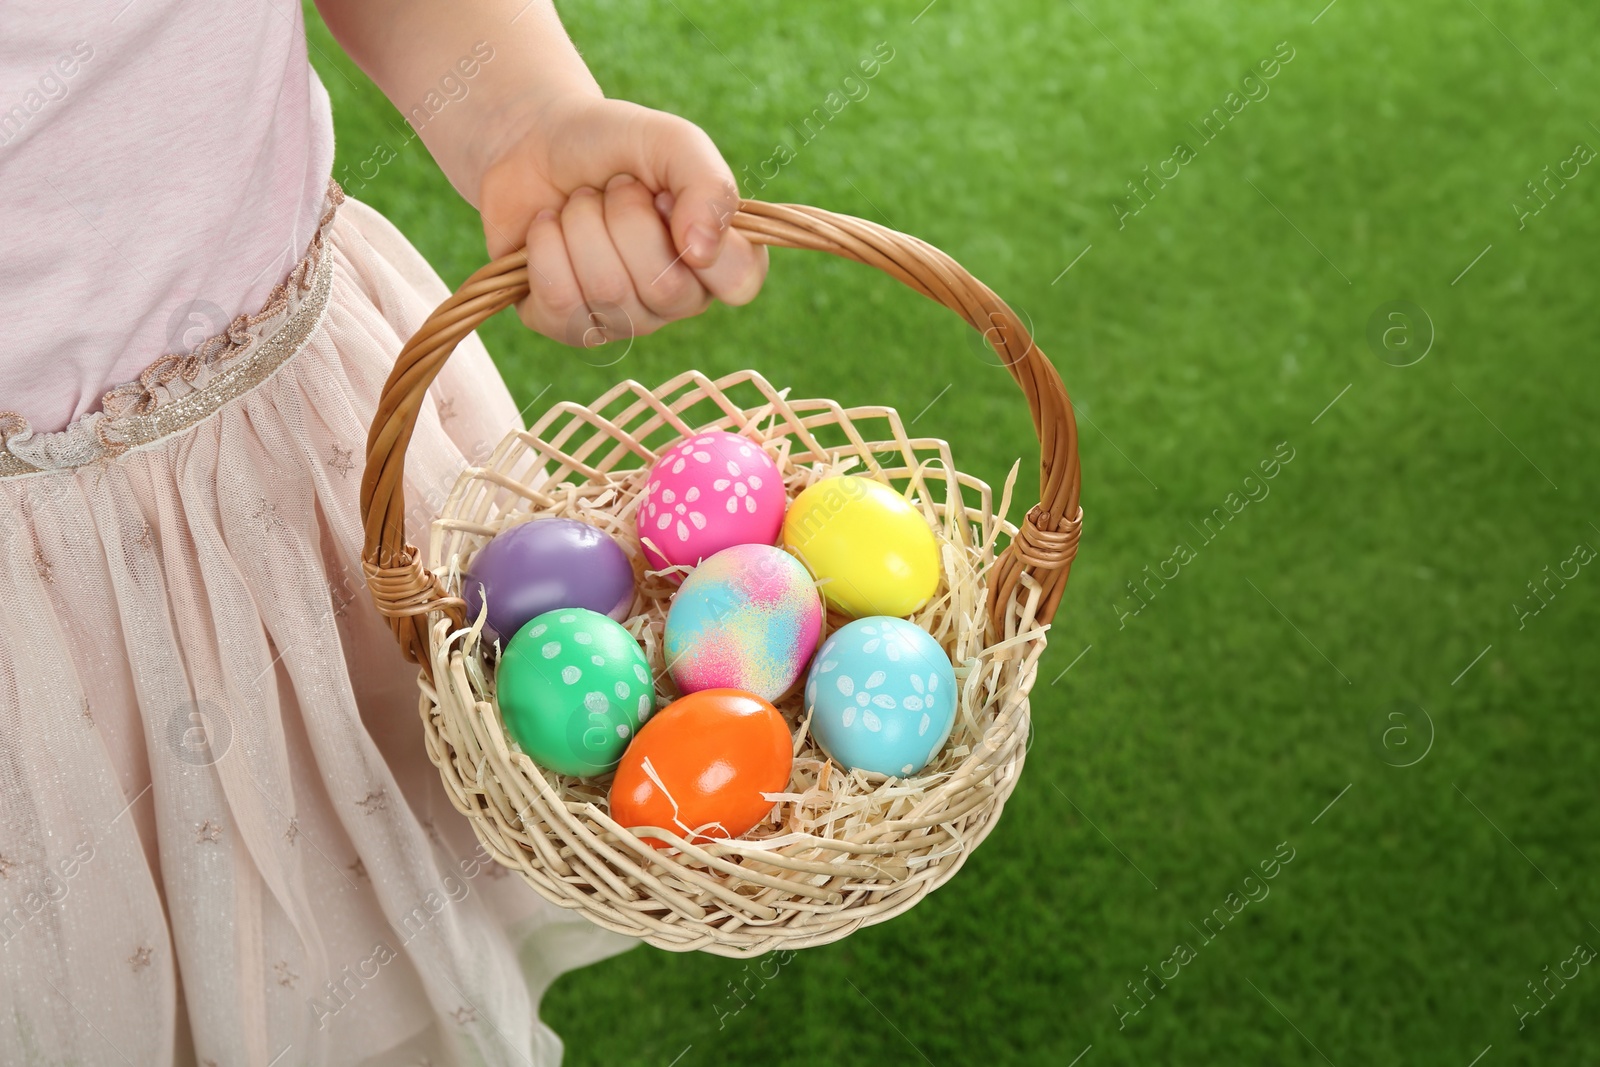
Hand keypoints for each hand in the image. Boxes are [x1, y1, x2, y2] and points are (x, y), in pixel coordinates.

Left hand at [478, 94, 767, 347]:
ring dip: (582, 225)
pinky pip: (561, 305)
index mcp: (717, 256)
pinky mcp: (568, 327)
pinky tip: (548, 227)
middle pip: (665, 288)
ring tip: (578, 203)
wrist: (530, 141)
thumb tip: (702, 250)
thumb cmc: (610, 144)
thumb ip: (708, 185)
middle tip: (612, 188)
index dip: (701, 237)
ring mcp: (624, 320)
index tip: (665, 195)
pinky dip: (546, 246)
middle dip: (625, 217)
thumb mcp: (670, 141)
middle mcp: (677, 298)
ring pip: (609, 293)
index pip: (739, 282)